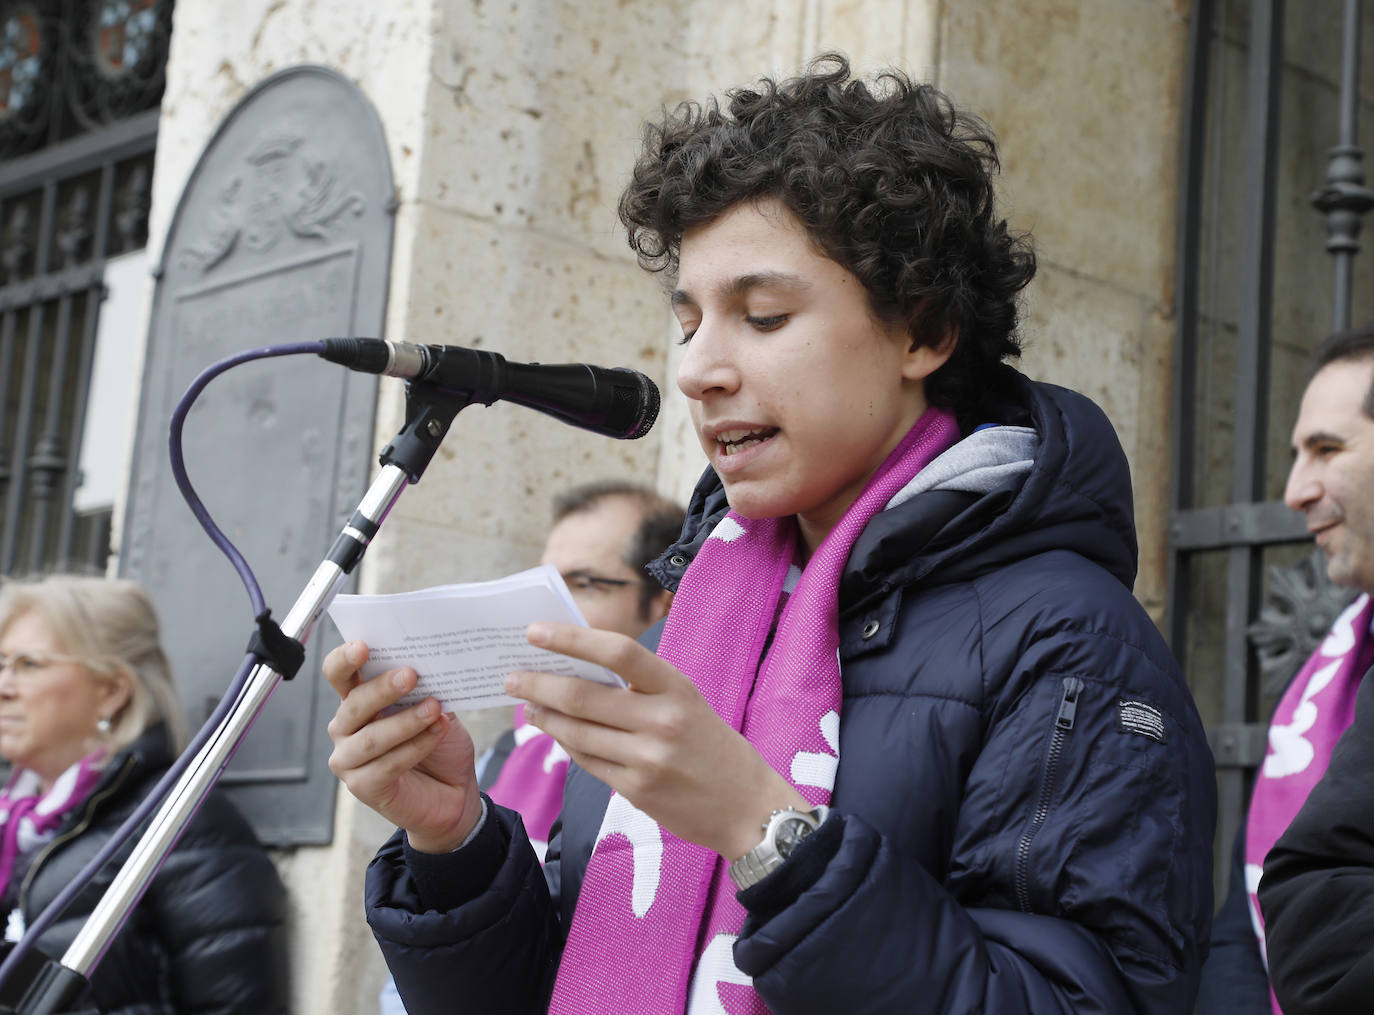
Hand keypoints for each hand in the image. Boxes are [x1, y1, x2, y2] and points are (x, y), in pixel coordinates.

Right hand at [324, 641, 482, 852]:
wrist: (455, 791)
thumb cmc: (440, 743)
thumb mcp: (436, 705)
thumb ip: (425, 687)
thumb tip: (429, 661)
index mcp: (357, 700)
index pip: (338, 674)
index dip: (344, 659)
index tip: (362, 646)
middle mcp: (345, 729)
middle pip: (354, 704)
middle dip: (383, 688)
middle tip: (411, 675)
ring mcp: (349, 760)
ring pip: (371, 737)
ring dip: (405, 721)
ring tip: (435, 708)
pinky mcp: (363, 787)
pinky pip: (387, 765)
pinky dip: (416, 746)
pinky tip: (438, 732)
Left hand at [505, 623, 807, 859]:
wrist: (747, 806)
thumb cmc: (712, 745)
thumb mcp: (687, 702)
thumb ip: (640, 687)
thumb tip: (577, 668)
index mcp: (677, 688)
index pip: (618, 653)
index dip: (573, 638)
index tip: (535, 631)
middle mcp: (662, 721)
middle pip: (583, 696)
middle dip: (538, 684)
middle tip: (513, 677)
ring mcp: (647, 759)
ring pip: (576, 732)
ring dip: (544, 716)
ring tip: (528, 704)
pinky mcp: (636, 790)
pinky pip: (587, 762)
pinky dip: (566, 744)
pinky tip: (555, 733)